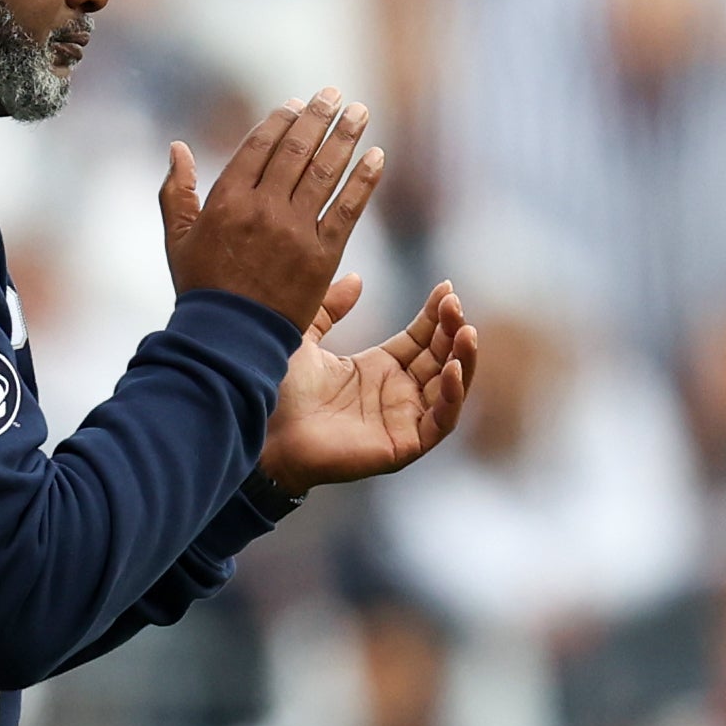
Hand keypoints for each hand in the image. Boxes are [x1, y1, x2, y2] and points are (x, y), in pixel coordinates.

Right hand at [158, 88, 382, 327]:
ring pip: (325, 172)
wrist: (230, 339)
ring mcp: (295, 231)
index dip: (282, 119)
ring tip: (360, 112)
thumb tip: (178, 147)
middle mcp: (263, 209)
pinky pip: (347, 209)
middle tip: (335, 94)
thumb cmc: (201, 290)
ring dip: (346, 137)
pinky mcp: (322, 256)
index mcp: (227, 200)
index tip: (298, 102)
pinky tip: (377, 157)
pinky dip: (364, 180)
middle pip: (297, 150)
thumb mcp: (178, 238)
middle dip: (318, 117)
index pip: (260, 145)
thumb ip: (176, 191)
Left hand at [258, 277, 478, 493]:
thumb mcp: (305, 336)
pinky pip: (440, 422)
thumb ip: (330, 308)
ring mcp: (400, 421)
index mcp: (376, 370)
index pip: (420, 339)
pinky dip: (451, 396)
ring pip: (449, 389)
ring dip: (462, 360)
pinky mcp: (402, 446)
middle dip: (451, 330)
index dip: (435, 315)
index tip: (446, 287)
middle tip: (454, 304)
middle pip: (439, 359)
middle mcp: (394, 395)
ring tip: (465, 331)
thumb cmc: (275, 389)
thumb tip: (356, 278)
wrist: (260, 426)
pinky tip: (451, 369)